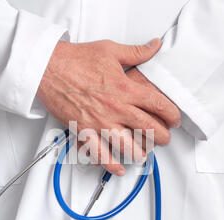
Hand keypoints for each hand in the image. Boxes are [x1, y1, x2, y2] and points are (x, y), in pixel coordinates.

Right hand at [37, 39, 179, 175]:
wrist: (49, 69)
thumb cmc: (77, 60)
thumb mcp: (111, 50)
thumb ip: (137, 52)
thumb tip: (155, 46)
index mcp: (125, 88)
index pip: (158, 105)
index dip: (172, 115)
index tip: (174, 120)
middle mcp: (116, 108)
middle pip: (148, 129)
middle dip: (162, 138)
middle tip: (164, 139)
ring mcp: (100, 122)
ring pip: (128, 146)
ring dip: (140, 153)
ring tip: (144, 153)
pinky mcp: (84, 131)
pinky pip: (100, 154)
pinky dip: (111, 165)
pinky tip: (119, 169)